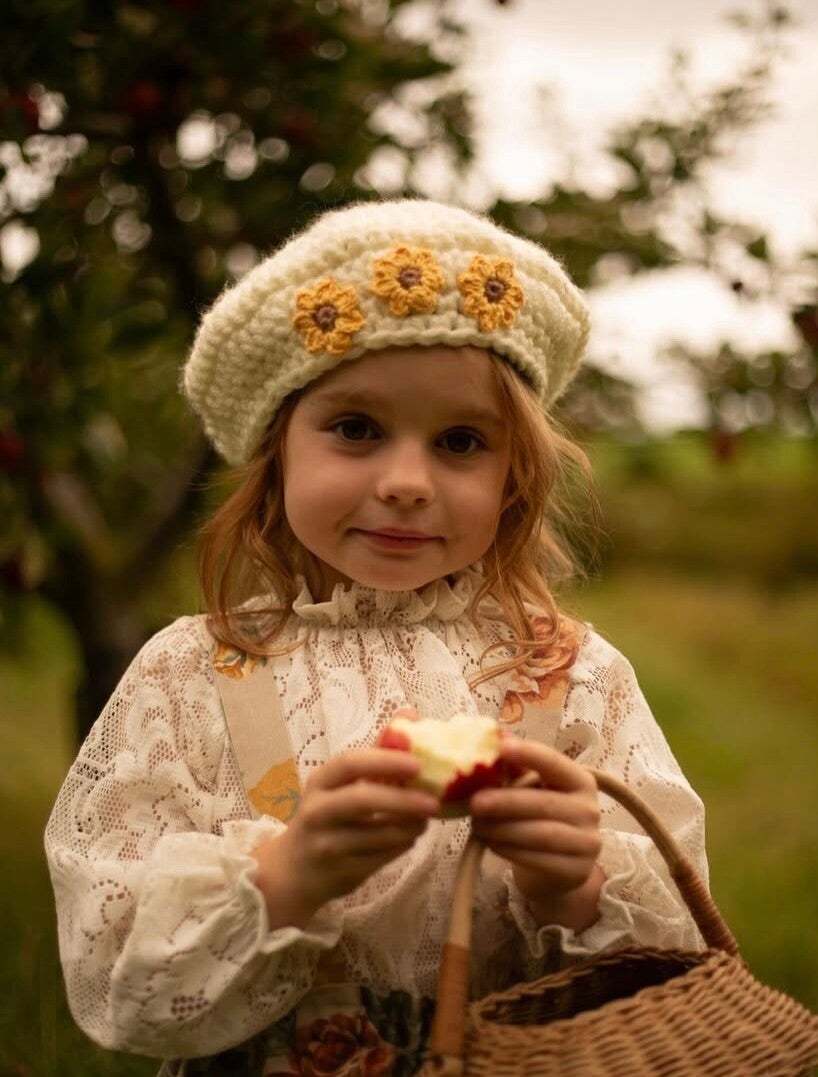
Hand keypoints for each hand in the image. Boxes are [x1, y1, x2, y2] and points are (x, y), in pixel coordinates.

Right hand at [251, 748, 438, 928]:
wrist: (293, 870)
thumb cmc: (326, 815)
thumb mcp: (341, 783)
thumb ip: (377, 751)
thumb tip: (410, 713)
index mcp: (321, 781)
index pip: (350, 763)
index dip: (385, 761)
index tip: (418, 764)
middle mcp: (318, 810)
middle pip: (362, 799)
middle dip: (403, 800)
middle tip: (434, 801)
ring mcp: (326, 843)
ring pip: (376, 835)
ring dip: (409, 827)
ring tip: (426, 819)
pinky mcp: (339, 872)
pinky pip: (380, 859)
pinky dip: (401, 847)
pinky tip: (410, 838)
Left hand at [469, 736, 603, 931]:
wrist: (558, 865)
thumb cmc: (540, 816)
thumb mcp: (532, 789)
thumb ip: (514, 767)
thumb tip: (492, 736)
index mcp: (580, 780)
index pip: (555, 763)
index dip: (530, 754)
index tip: (502, 747)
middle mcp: (590, 809)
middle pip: (544, 803)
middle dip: (506, 802)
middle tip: (475, 802)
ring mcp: (587, 843)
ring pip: (540, 834)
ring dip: (503, 830)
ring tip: (477, 825)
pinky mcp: (576, 871)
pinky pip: (539, 859)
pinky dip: (510, 851)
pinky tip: (492, 844)